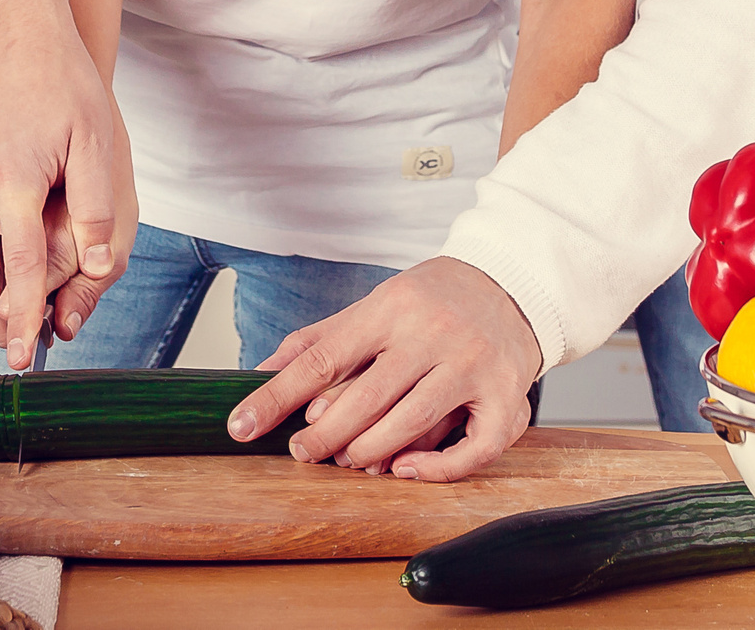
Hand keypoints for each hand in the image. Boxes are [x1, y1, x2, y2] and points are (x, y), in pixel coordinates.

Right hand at [0, 0, 137, 367]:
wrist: (20, 36)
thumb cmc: (61, 81)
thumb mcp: (94, 141)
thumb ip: (95, 206)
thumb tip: (99, 264)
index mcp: (10, 185)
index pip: (16, 272)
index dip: (22, 319)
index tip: (21, 357)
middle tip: (20, 348)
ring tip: (25, 313)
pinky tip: (17, 266)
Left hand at [227, 257, 543, 481]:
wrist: (512, 285)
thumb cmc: (433, 300)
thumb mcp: (376, 305)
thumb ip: (320, 339)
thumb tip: (260, 372)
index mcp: (392, 307)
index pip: (323, 358)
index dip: (277, 396)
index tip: (243, 425)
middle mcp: (433, 332)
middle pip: (365, 396)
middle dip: (324, 434)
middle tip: (303, 453)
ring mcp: (473, 364)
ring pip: (411, 422)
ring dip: (370, 451)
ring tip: (347, 460)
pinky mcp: (507, 394)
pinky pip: (473, 447)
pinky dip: (437, 468)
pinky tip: (406, 469)